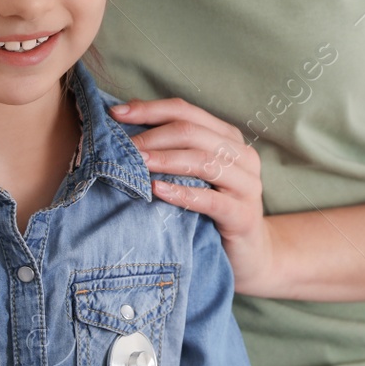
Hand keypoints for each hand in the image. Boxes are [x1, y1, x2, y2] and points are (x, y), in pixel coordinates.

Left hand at [109, 98, 275, 293]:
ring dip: (165, 160)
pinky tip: (158, 191)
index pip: (186, 111)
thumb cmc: (213, 210)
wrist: (249, 254)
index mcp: (228, 138)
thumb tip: (125, 125)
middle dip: (153, 137)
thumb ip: (171, 150)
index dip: (150, 110)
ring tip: (137, 164)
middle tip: (122, 147)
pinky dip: (182, 193)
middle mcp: (242, 155)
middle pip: (192, 132)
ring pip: (203, 162)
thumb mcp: (194, 175)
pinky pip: (211, 200)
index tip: (115, 114)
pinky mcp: (243, 216)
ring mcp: (247, 185)